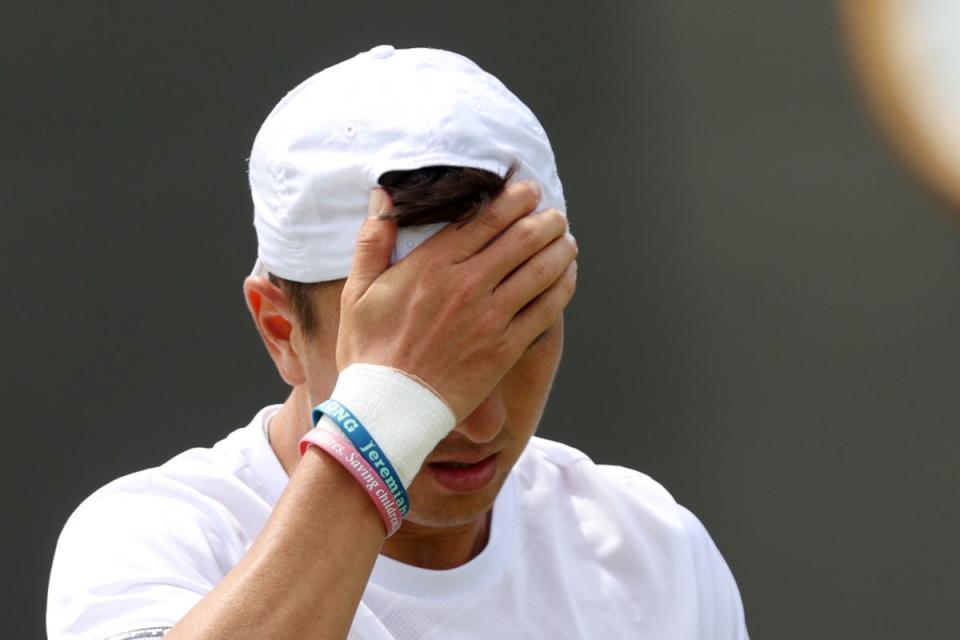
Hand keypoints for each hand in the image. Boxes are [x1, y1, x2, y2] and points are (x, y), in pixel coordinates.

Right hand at [336, 182, 576, 419]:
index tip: (528, 191)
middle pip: (522, 238)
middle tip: (553, 214)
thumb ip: (372, 240)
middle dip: (545, 219)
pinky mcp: (505, 348)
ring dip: (561, 248)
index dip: (515, 198)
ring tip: (566, 238)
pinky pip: (546, 309)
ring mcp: (490, 318)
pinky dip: (563, 286)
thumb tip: (382, 196)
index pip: (486, 218)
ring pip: (541, 269)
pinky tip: (567, 275)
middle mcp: (467, 285)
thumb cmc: (370, 351)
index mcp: (432, 266)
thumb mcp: (358, 291)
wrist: (388, 409)